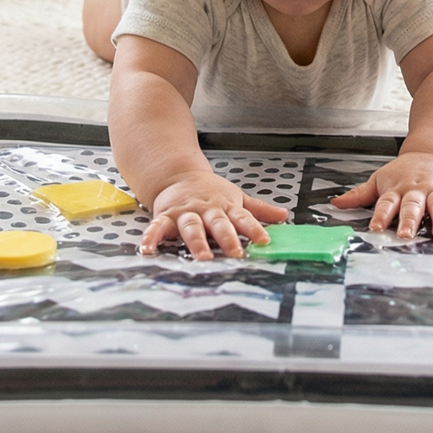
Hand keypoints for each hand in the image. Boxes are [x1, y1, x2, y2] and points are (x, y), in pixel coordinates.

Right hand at [140, 171, 287, 259]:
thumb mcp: (236, 198)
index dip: (254, 229)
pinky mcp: (166, 217)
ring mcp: (186, 213)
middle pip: (218, 224)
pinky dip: (152, 238)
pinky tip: (148, 250)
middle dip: (227, 239)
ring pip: (192, 227)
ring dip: (197, 242)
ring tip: (203, 257)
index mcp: (225, 207)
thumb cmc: (210, 192)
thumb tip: (284, 216)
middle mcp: (206, 210)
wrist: (178, 175)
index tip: (264, 240)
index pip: (244, 218)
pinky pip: (158, 228)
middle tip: (236, 253)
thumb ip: (258, 210)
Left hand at [331, 154, 432, 240]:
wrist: (432, 153)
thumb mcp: (379, 180)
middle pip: (412, 206)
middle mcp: (417, 191)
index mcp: (396, 189)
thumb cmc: (403, 173)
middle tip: (405, 235)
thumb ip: (359, 195)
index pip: (386, 204)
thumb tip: (335, 203)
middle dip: (409, 220)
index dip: (380, 215)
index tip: (375, 228)